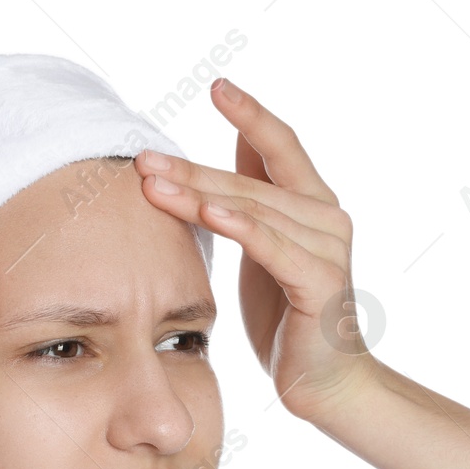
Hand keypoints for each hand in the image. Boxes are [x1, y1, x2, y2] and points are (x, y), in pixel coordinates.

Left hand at [132, 77, 379, 423]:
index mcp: (314, 204)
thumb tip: (238, 142)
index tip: (217, 85)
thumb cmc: (290, 317)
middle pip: (251, 179)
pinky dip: (238, 227)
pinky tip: (206, 211)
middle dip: (191, 166)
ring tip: (151, 182)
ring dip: (198, 193)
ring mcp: (328, 248)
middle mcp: (327, 217)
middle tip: (141, 156)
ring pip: (253, 209)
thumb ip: (257, 198)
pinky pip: (271, 247)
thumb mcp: (266, 249)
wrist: (326, 383)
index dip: (250, 114)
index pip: (280, 145)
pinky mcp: (319, 282)